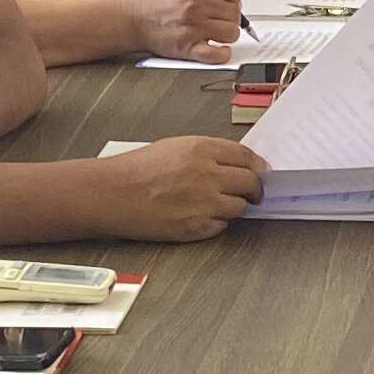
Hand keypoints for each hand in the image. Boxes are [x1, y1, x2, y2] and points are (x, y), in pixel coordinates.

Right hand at [94, 135, 266, 240]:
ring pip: (239, 207)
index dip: (258, 166)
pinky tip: (200, 215)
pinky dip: (215, 222)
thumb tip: (235, 163)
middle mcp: (207, 175)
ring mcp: (203, 203)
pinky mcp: (195, 227)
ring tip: (217, 204)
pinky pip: (220, 226)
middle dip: (255, 189)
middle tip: (253, 193)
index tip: (261, 172)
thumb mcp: (175, 147)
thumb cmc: (136, 170)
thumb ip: (207, 154)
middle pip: (250, 183)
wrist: (113, 194)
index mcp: (202, 149)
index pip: (246, 157)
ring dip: (234, 206)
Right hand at [119, 0, 247, 63]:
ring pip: (231, 32)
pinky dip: (222, 54)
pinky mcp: (188, 47)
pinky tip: (217, 49)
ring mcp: (193, 26)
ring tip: (217, 34)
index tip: (229, 5)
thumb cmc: (152, 1)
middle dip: (230, 17)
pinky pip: (218, 54)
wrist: (129, 18)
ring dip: (227, 35)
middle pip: (234, 12)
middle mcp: (196, 3)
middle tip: (220, 21)